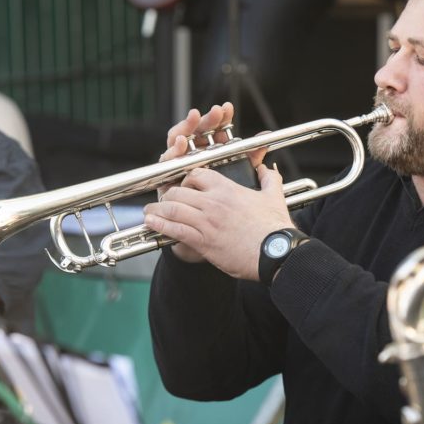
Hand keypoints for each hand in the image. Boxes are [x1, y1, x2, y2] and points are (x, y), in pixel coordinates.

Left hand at [144, 162, 294, 279]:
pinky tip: (151, 225)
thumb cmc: (275, 227)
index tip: (183, 186)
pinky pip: (174, 230)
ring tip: (149, 213)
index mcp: (227, 189)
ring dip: (157, 211)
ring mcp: (206, 222)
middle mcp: (213, 202)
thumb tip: (268, 170)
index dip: (186, 179)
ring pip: (172, 209)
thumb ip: (269, 180)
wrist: (275, 253)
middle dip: (167, 196)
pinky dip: (159, 226)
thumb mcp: (274, 197)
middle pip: (178, 191)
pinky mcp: (203, 241)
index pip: (196, 174)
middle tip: (162, 202)